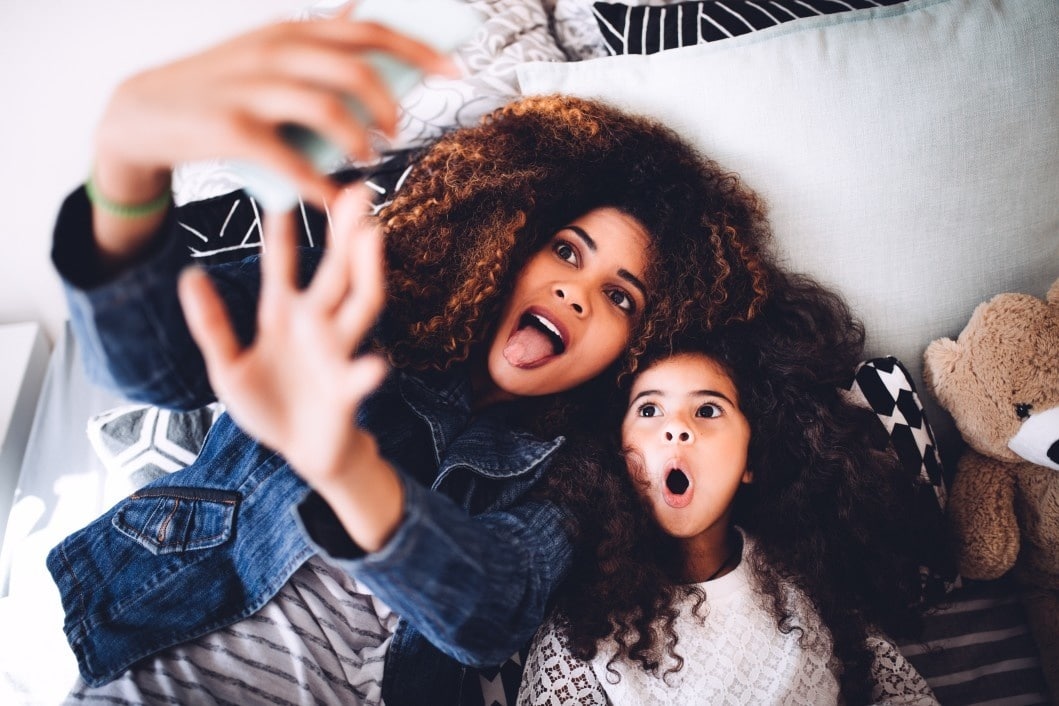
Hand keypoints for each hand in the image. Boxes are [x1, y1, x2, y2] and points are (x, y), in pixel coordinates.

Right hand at [93, 11, 457, 212]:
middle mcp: (274, 52)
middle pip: (356, 69)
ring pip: (330, 110)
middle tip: (397, 133)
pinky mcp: (232, 131)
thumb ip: (314, 38)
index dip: (418, 49)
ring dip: (362, 141)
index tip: (456, 70)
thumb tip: (362, 11)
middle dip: (390, 105)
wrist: (141, 114)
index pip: (367, 30)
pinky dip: (324, 186)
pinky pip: (294, 161)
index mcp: (290, 31)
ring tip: (369, 160)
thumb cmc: (219, 87)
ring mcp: (251, 89)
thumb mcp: (264, 50)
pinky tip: (337, 200)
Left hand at [177, 184, 389, 484]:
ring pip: (359, 305)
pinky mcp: (347, 390)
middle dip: (344, 232)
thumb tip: (188, 275)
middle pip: (335, 271)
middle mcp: (317, 326)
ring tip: (372, 238)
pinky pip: (359, 378)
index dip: (280, 232)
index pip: (282, 266)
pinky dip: (366, 373)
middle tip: (354, 191)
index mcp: (284, 316)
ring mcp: (336, 354)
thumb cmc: (268, 406)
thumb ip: (212, 325)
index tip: (279, 192)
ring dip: (367, 272)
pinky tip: (373, 366)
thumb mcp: (227, 367)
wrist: (302, 453)